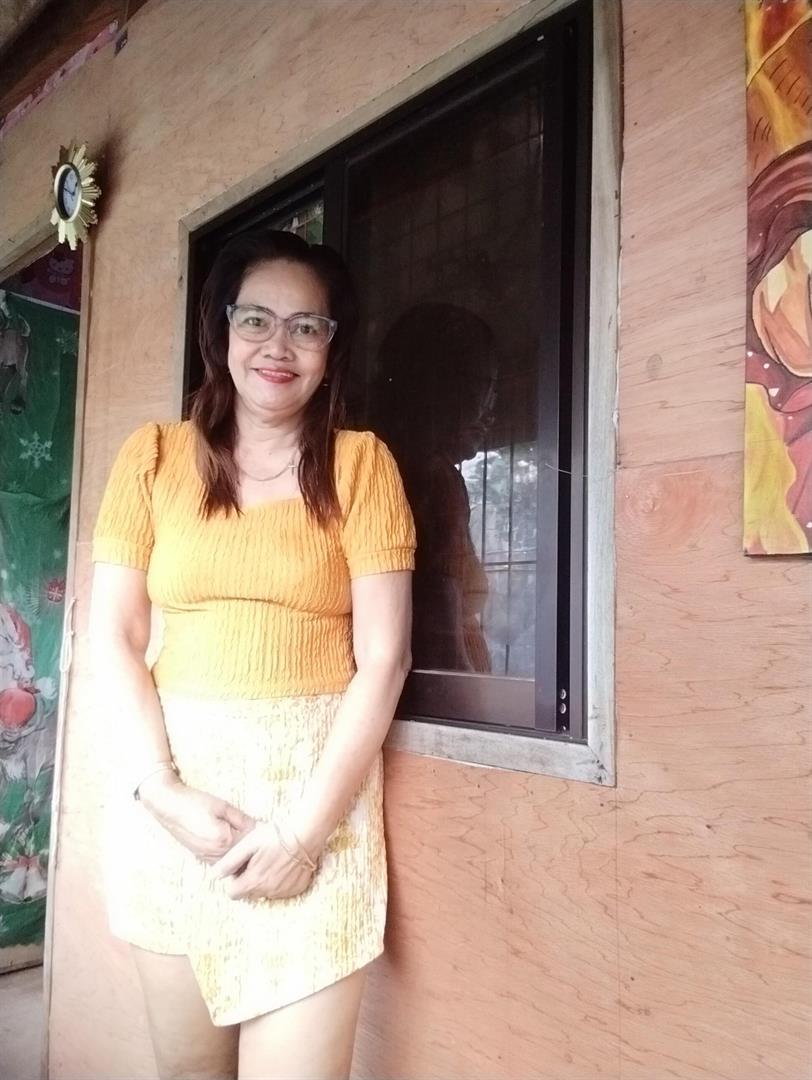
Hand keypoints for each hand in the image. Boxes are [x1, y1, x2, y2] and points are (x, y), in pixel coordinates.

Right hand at [138, 771, 254, 863]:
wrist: (168, 806)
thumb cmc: (195, 803)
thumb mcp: (223, 806)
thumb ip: (242, 819)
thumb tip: (259, 828)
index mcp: (224, 840)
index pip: (251, 843)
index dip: (260, 836)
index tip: (267, 830)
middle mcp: (216, 854)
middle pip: (243, 856)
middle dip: (253, 848)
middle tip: (262, 836)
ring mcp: (208, 858)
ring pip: (233, 861)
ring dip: (241, 854)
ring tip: (249, 842)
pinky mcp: (202, 857)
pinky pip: (222, 861)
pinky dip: (230, 855)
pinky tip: (232, 843)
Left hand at [211, 821, 315, 900]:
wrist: (306, 833)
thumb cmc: (275, 835)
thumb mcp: (248, 844)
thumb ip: (229, 862)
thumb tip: (214, 876)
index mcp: (253, 881)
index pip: (232, 893)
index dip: (233, 880)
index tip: (241, 867)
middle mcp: (268, 891)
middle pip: (249, 894)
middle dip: (248, 881)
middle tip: (256, 861)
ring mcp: (284, 891)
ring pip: (265, 892)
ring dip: (264, 881)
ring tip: (271, 861)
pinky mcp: (297, 888)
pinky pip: (282, 890)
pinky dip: (280, 881)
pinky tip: (283, 866)